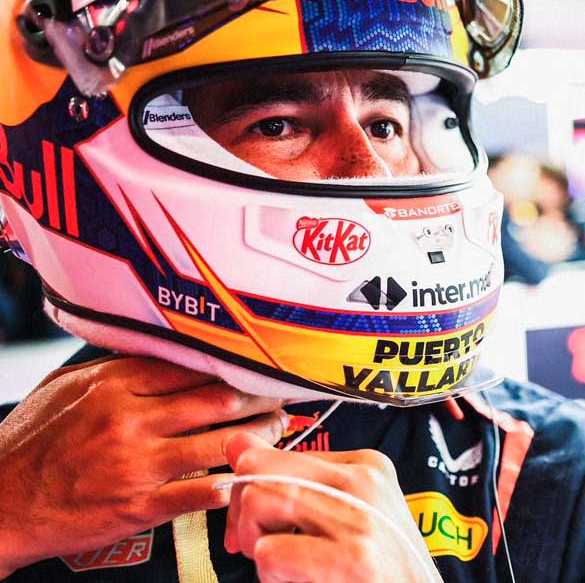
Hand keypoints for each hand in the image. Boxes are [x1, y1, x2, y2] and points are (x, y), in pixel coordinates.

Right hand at [0, 356, 286, 574]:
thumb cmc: (30, 444)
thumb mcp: (65, 388)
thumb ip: (116, 367)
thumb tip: (162, 348)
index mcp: (114, 385)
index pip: (193, 365)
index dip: (235, 364)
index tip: (260, 363)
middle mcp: (130, 420)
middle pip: (217, 399)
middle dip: (261, 396)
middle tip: (284, 394)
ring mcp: (137, 464)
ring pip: (221, 442)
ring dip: (260, 436)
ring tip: (279, 429)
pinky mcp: (141, 506)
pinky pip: (201, 491)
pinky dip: (232, 482)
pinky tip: (252, 474)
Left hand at [225, 433, 441, 582]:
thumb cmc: (380, 566)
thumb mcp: (345, 510)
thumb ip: (294, 478)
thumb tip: (236, 442)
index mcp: (367, 464)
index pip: (278, 454)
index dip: (251, 490)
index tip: (255, 525)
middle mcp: (365, 482)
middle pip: (261, 471)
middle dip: (242, 514)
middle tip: (256, 546)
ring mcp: (359, 519)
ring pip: (260, 502)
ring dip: (255, 543)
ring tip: (281, 564)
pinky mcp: (352, 559)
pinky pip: (271, 552)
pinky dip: (270, 573)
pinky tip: (297, 579)